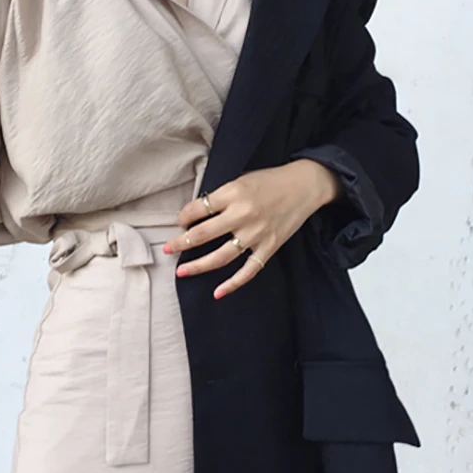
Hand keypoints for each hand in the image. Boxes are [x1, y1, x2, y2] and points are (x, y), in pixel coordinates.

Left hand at [163, 160, 341, 298]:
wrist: (304, 185)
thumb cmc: (269, 181)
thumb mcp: (241, 180)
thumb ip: (221, 196)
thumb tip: (194, 214)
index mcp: (233, 193)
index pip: (198, 209)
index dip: (183, 217)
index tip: (179, 223)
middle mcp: (243, 214)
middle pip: (203, 234)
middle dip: (181, 243)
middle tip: (168, 249)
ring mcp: (256, 233)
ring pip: (221, 256)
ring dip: (199, 265)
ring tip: (181, 272)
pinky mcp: (270, 246)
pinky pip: (249, 270)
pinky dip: (233, 283)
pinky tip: (217, 292)